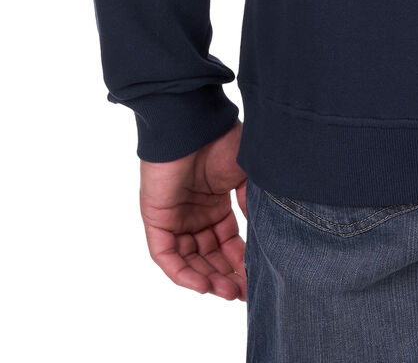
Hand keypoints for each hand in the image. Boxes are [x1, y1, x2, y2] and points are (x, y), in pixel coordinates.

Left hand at [139, 120, 247, 298]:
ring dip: (208, 279)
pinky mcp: (156, 220)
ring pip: (189, 261)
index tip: (257, 280)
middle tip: (244, 293)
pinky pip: (167, 255)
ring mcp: (175, 218)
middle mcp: (195, 214)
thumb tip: (261, 234)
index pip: (228, 243)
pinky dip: (183, 273)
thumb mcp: (248, 174)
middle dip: (227, 277)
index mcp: (216, 203)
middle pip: (210, 257)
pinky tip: (204, 284)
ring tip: (228, 292)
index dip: (241, 262)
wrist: (194, 124)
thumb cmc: (223, 140)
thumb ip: (252, 204)